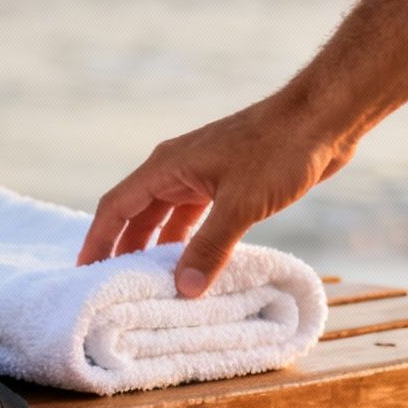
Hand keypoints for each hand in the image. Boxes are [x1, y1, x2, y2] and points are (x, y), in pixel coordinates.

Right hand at [76, 95, 355, 296]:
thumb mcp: (240, 206)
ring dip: (156, 244)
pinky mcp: (227, 179)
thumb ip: (209, 248)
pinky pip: (193, 213)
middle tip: (112, 283)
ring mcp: (201, 172)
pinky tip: (191, 258)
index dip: (98, 240)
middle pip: (136, 212)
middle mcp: (176, 168)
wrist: (324, 119)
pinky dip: (187, 237)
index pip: (116, 207)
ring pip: (166, 214)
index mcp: (166, 166)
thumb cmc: (279, 151)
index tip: (84, 271)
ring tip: (148, 278)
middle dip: (123, 247)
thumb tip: (184, 289)